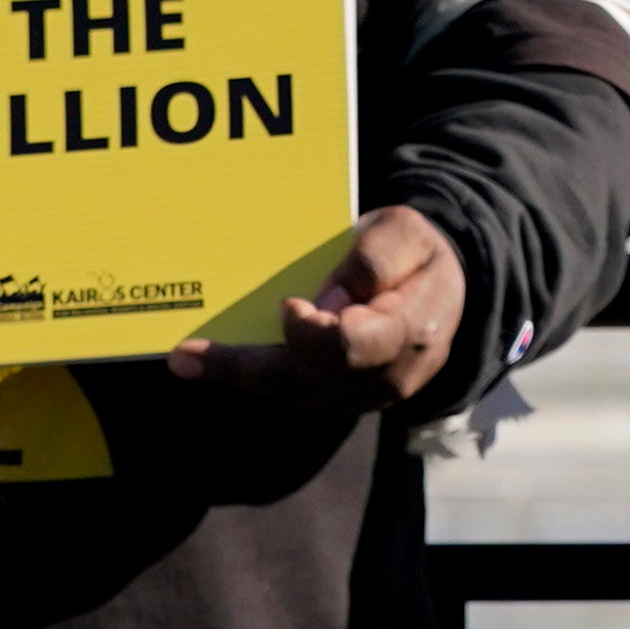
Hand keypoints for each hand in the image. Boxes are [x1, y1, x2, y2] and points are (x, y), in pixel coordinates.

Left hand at [164, 203, 466, 410]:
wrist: (441, 286)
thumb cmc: (416, 251)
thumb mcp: (406, 231)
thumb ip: (374, 259)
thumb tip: (327, 304)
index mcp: (413, 328)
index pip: (353, 347)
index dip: (313, 334)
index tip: (287, 305)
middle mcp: (390, 375)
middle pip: (310, 382)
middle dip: (248, 367)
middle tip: (189, 356)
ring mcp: (365, 394)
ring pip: (296, 393)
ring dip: (240, 375)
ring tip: (188, 360)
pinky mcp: (343, 397)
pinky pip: (295, 391)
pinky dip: (256, 375)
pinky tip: (215, 361)